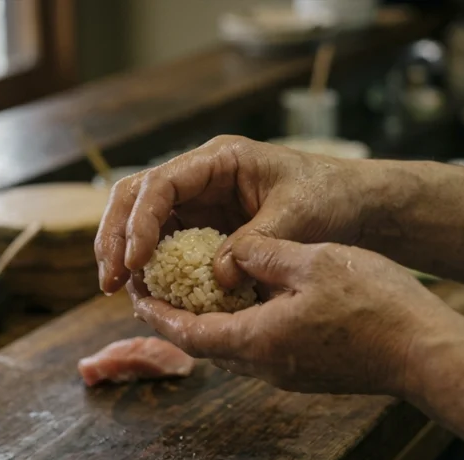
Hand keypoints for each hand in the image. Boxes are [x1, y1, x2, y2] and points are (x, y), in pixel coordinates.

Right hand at [94, 135, 382, 293]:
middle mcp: (200, 179)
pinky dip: (153, 268)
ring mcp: (200, 203)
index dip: (140, 222)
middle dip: (115, 237)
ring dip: (125, 255)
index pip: (161, 184)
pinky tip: (149, 294)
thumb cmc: (330, 198)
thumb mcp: (298, 216)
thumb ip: (256, 244)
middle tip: (110, 282)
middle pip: (136, 198)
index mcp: (219, 161)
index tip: (135, 261)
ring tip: (120, 292)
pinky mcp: (205, 229)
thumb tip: (216, 278)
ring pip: (142, 221)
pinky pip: (167, 246)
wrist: (352, 206)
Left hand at [128, 235, 463, 395]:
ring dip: (206, 321)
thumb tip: (229, 253)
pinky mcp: (306, 372)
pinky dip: (238, 325)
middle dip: (175, 316)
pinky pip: (257, 349)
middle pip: (202, 343)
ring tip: (198, 288)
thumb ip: (260, 254)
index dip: (156, 311)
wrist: (425, 350)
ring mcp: (286, 373)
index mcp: (255, 339)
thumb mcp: (311, 261)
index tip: (135, 291)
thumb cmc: (373, 303)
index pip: (185, 331)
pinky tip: (249, 300)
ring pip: (230, 347)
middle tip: (161, 285)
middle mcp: (263, 365)